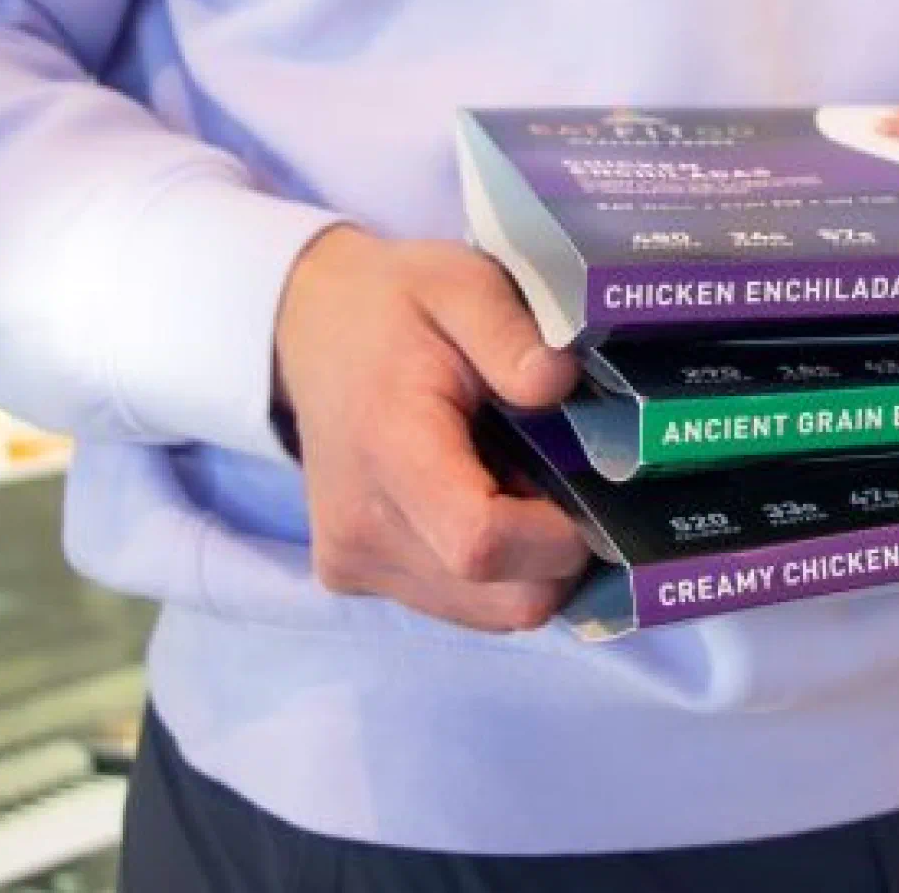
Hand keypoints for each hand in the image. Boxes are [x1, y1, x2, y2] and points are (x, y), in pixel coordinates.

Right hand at [274, 225, 588, 631]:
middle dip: (559, 552)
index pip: (480, 543)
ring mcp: (353, 561)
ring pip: (491, 614)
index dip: (556, 536)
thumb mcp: (464, 285)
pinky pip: (463, 606)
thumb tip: (557, 381)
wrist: (312, 329)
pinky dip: (497, 571)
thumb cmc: (400, 306)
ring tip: (516, 479)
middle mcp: (360, 528)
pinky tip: (488, 500)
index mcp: (388, 449)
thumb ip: (511, 333)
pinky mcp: (354, 576)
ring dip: (530, 563)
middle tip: (559, 474)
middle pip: (502, 598)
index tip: (587, 489)